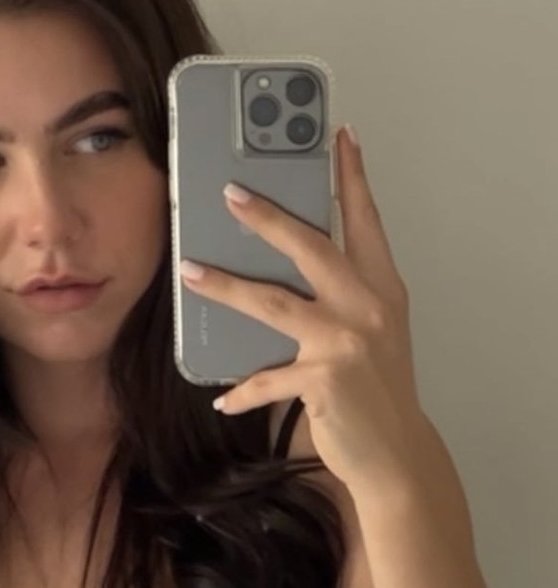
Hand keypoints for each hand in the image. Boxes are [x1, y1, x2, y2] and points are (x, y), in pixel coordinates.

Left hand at [179, 126, 428, 495]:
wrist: (397, 453)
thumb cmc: (378, 389)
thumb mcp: (373, 330)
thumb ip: (343, 294)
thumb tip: (281, 265)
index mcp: (382, 286)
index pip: (366, 220)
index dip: (352, 176)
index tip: (340, 135)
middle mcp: (367, 306)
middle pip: (311, 246)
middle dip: (268, 216)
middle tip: (230, 192)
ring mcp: (346, 341)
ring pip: (272, 301)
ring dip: (225, 286)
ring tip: (190, 272)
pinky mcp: (324, 379)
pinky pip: (267, 377)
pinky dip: (243, 389)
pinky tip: (221, 396)